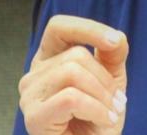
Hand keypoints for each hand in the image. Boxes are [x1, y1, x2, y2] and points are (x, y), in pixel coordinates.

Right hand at [18, 15, 128, 134]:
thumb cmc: (98, 119)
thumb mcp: (111, 80)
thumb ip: (112, 54)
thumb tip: (116, 36)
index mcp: (48, 60)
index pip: (58, 27)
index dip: (87, 28)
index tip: (115, 41)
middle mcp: (33, 75)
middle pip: (75, 55)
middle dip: (105, 78)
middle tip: (117, 102)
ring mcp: (29, 96)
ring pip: (72, 73)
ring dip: (102, 96)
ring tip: (110, 113)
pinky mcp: (34, 117)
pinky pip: (71, 98)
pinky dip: (96, 109)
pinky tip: (104, 121)